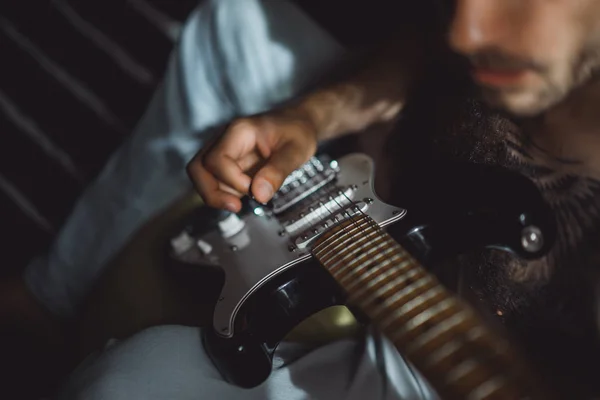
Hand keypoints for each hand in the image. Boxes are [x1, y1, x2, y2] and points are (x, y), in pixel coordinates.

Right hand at [187, 109, 317, 211]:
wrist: (299, 122)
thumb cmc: (297, 130)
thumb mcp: (296, 150)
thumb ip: (278, 171)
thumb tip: (260, 194)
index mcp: (239, 131)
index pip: (217, 159)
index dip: (231, 181)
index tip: (254, 190)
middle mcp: (225, 140)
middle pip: (198, 168)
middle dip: (211, 192)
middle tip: (235, 206)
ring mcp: (225, 152)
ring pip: (203, 176)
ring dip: (218, 194)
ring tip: (242, 203)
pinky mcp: (229, 163)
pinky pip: (216, 180)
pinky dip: (226, 193)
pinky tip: (245, 196)